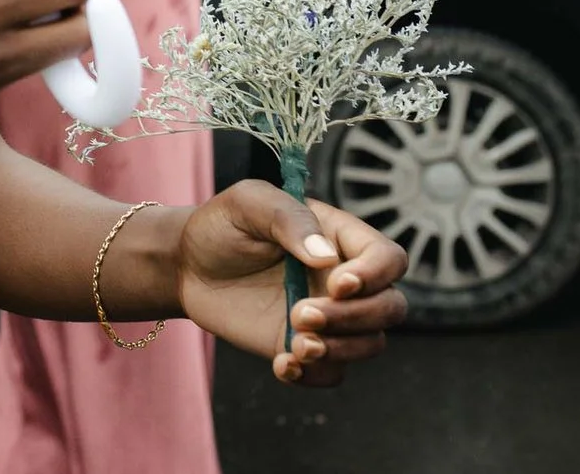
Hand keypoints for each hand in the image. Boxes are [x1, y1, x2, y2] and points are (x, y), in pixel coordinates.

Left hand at [177, 184, 408, 384]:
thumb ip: (288, 217)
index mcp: (340, 238)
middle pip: (391, 307)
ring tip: (295, 344)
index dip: (375, 275)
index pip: (388, 259)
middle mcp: (344, 280)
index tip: (336, 284)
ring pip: (370, 344)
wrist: (188, 266)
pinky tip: (283, 364)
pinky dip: (315, 375)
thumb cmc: (222, 225)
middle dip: (355, 318)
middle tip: (301, 314)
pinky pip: (333, 373)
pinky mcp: (306, 345)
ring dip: (340, 350)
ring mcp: (330, 316)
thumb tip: (325, 257)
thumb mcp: (248, 203)